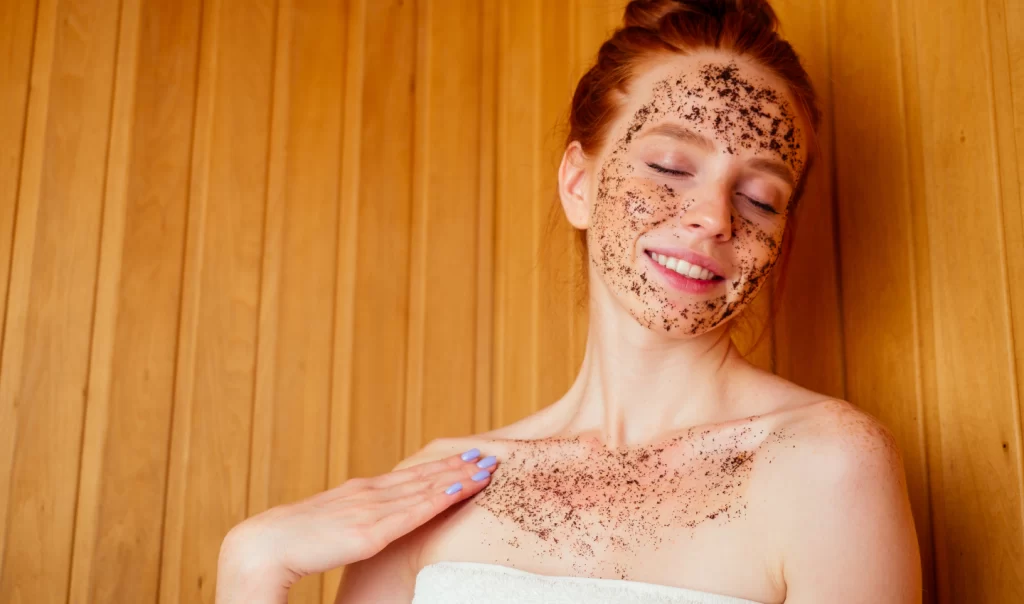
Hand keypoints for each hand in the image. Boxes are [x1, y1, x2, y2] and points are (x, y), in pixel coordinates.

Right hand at [215, 448, 498, 602]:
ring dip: (458, 476)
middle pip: (422, 475)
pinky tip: (462, 490)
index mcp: (358, 492)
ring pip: (424, 488)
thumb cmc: (290, 544)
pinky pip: (414, 513)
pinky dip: (440, 499)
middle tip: (489, 453)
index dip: (439, 466)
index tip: (465, 456)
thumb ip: (352, 522)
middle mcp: (368, 493)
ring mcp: (370, 510)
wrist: (261, 547)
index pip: (407, 475)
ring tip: (487, 466)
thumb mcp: (330, 526)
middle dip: (457, 464)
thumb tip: (367, 529)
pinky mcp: (369, 532)